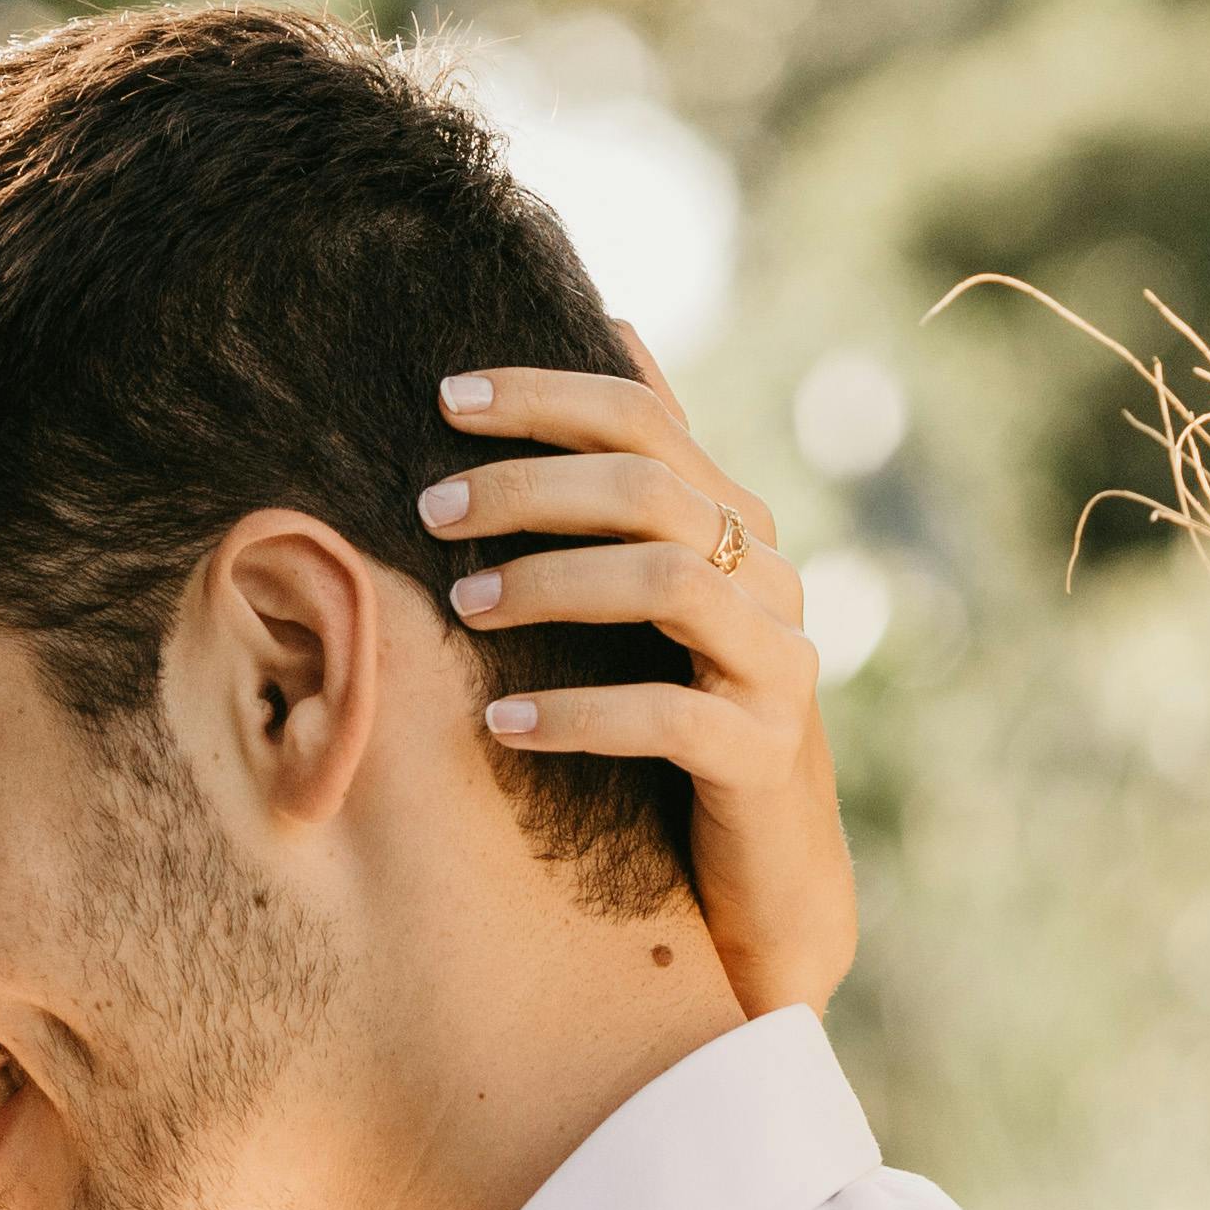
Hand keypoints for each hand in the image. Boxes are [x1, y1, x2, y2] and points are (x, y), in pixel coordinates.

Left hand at [426, 339, 853, 1020]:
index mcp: (735, 529)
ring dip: (552, 585)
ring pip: (672, 582)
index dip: (545, 399)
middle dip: (530, 487)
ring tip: (462, 607)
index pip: (643, 421)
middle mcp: (768, 581)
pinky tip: (502, 726)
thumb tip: (617, 324)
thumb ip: (645, 481)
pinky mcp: (765, 756)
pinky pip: (671, 718)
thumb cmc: (686, 730)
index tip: (443, 399)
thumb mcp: (657, 600)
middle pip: (652, 489)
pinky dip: (579, 715)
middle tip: (432, 510)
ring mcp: (777, 667)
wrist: (764, 886)